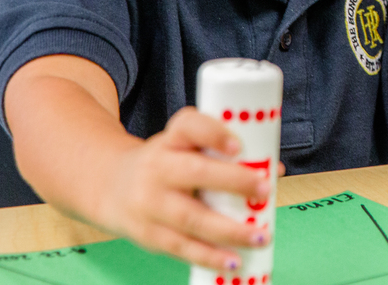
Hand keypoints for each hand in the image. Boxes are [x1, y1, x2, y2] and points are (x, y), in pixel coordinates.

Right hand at [94, 107, 279, 269]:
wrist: (111, 186)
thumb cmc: (165, 163)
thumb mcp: (184, 145)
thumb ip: (223, 153)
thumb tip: (276, 170)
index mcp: (170, 139)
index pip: (188, 126)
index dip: (213, 133)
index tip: (238, 145)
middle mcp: (157, 167)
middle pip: (194, 172)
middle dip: (233, 182)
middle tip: (265, 190)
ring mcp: (150, 203)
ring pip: (191, 217)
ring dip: (229, 230)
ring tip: (261, 235)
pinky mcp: (148, 234)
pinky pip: (181, 247)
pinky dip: (210, 256)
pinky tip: (233, 262)